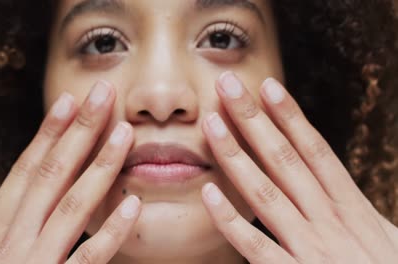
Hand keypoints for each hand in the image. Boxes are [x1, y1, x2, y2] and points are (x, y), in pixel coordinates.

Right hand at [0, 81, 140, 263]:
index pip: (26, 170)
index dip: (47, 134)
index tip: (69, 102)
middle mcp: (11, 239)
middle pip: (51, 174)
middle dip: (78, 132)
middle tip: (103, 95)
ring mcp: (32, 263)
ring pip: (71, 206)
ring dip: (100, 168)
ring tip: (125, 134)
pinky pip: (86, 259)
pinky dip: (110, 232)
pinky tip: (133, 204)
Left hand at [201, 72, 397, 262]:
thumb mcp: (382, 235)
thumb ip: (353, 208)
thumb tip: (329, 181)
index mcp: (350, 207)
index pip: (314, 150)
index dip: (290, 116)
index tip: (268, 87)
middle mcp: (328, 219)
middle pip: (285, 159)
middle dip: (254, 120)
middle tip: (227, 85)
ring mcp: (311, 248)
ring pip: (266, 192)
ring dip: (236, 156)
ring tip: (211, 124)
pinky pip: (256, 246)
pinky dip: (231, 221)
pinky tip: (208, 195)